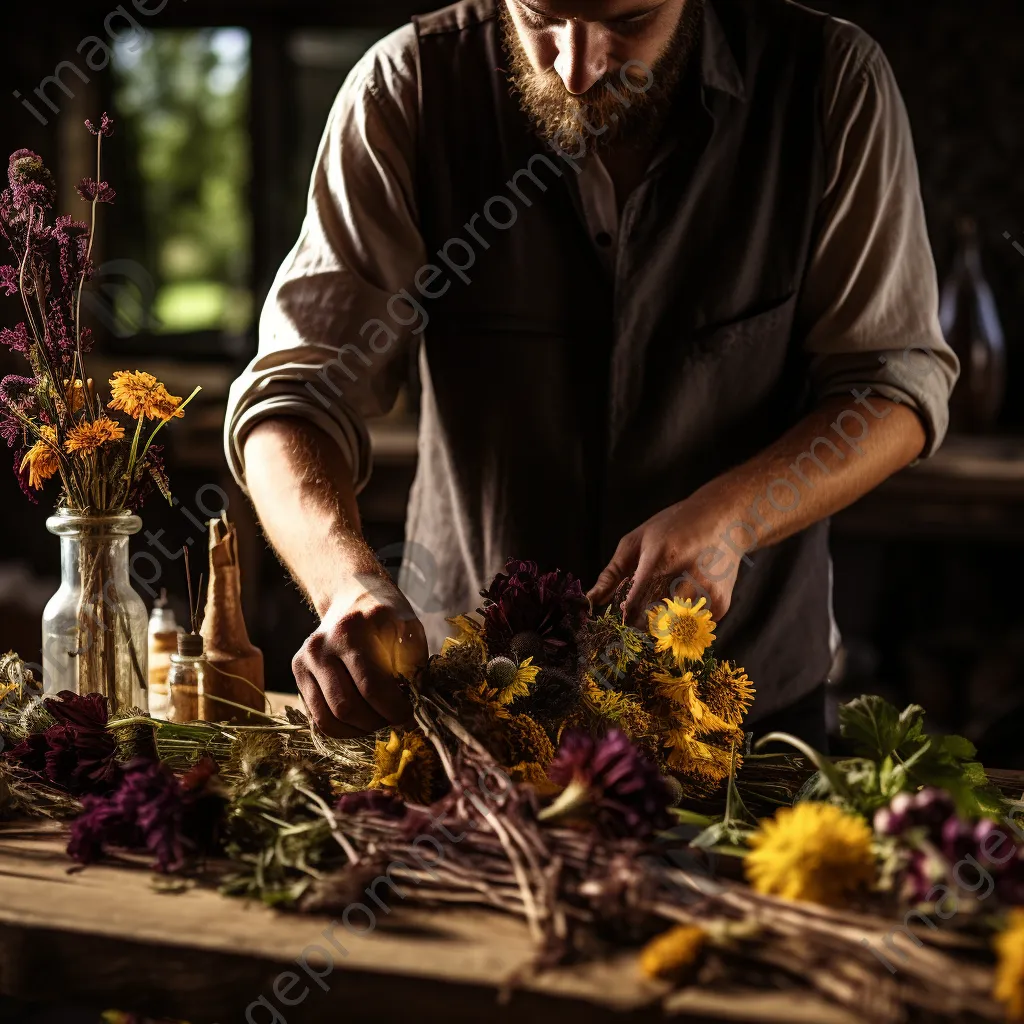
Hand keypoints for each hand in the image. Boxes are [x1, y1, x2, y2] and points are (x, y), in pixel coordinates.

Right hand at [292, 574, 427, 738]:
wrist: (353, 596)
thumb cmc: (387, 617)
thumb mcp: (409, 629)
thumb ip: (414, 665)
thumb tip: (414, 704)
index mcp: (352, 632)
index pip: (371, 687)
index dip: (394, 711)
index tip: (409, 717)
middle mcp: (321, 646)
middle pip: (346, 708)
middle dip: (376, 722)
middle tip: (394, 719)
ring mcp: (305, 659)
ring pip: (328, 719)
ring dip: (358, 730)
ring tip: (378, 719)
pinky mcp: (298, 671)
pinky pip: (317, 717)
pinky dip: (342, 727)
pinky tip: (360, 717)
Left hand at [588, 491, 741, 627]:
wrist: (726, 519)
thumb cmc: (674, 527)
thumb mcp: (638, 540)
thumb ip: (612, 573)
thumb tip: (591, 600)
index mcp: (663, 556)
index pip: (635, 601)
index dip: (624, 615)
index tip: (620, 615)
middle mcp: (688, 577)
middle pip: (652, 621)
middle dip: (639, 623)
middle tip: (637, 614)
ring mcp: (707, 593)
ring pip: (672, 628)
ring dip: (661, 622)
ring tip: (664, 600)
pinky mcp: (720, 604)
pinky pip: (691, 625)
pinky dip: (682, 617)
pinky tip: (686, 595)